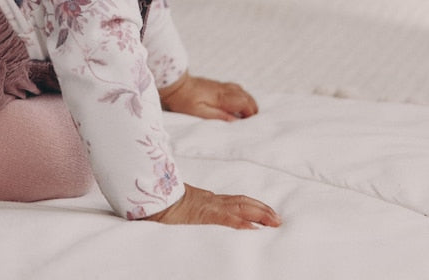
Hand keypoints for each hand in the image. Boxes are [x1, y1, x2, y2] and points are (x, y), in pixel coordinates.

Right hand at [147, 183, 280, 228]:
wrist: (152, 199)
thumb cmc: (162, 204)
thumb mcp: (181, 207)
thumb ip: (191, 208)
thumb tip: (193, 215)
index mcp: (207, 200)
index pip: (235, 201)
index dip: (252, 205)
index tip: (266, 212)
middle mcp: (211, 201)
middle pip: (242, 202)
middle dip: (262, 209)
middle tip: (278, 218)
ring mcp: (209, 207)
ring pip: (240, 207)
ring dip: (260, 214)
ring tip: (274, 222)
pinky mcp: (205, 215)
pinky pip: (227, 219)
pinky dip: (243, 223)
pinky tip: (254, 229)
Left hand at [159, 73, 257, 120]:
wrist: (174, 84)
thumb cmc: (184, 100)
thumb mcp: (199, 112)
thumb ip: (219, 116)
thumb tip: (236, 121)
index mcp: (221, 97)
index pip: (244, 102)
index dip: (250, 113)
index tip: (249, 124)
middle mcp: (223, 89)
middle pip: (246, 96)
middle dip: (252, 108)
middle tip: (251, 121)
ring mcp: (220, 85)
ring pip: (242, 91)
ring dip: (247, 102)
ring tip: (246, 114)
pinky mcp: (216, 85)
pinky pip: (234, 88)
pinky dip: (240, 96)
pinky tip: (236, 104)